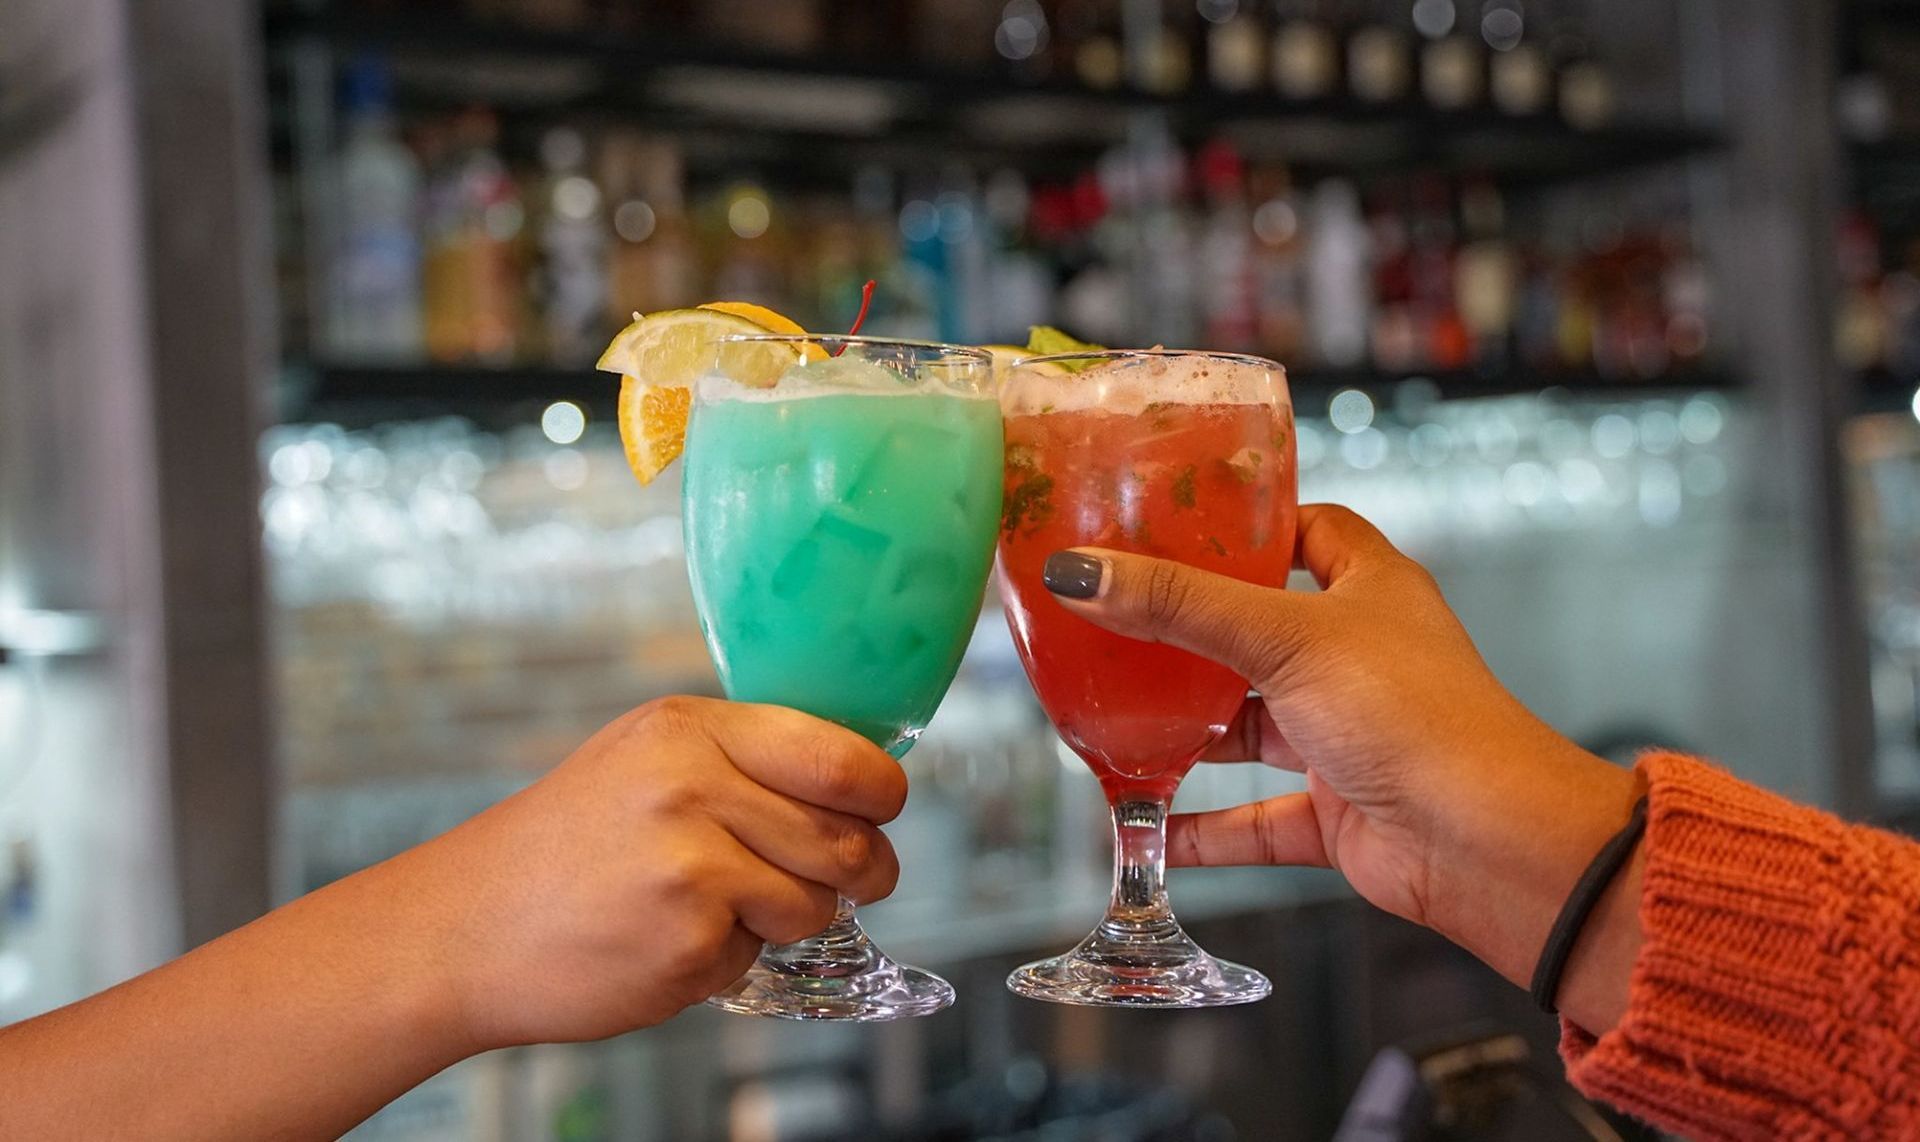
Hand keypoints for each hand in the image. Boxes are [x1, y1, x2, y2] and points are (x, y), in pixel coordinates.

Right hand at [399, 696, 906, 1047]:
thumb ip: (742, 759)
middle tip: (852, 878)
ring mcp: (690, 867)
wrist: (463, 927)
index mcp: (690, 730)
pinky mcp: (688, 942)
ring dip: (789, 916)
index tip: (881, 809)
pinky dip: (731, 956)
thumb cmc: (565, 845)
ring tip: (716, 904)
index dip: (881, 792)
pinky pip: (760, 953)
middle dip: (864, 867)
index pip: (840, 757)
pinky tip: (671, 938)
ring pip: (817, 902)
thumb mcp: (645, 759)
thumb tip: (859, 778)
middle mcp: (692, 787)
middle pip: (847, 836)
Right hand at [1041, 505, 1641, 1027]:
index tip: (1173, 523)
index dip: (1246, 524)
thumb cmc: (1416, 714)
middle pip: (1262, 629)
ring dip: (1191, 730)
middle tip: (1118, 619)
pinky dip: (1207, 825)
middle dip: (1193, 632)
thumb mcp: (1284, 638)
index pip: (1306, 531)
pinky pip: (1258, 817)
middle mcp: (1360, 655)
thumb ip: (1178, 607)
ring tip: (1114, 718)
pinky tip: (1151, 826)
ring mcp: (1349, 734)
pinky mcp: (1339, 809)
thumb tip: (1080, 573)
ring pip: (1253, 725)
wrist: (1488, 842)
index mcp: (1369, 588)